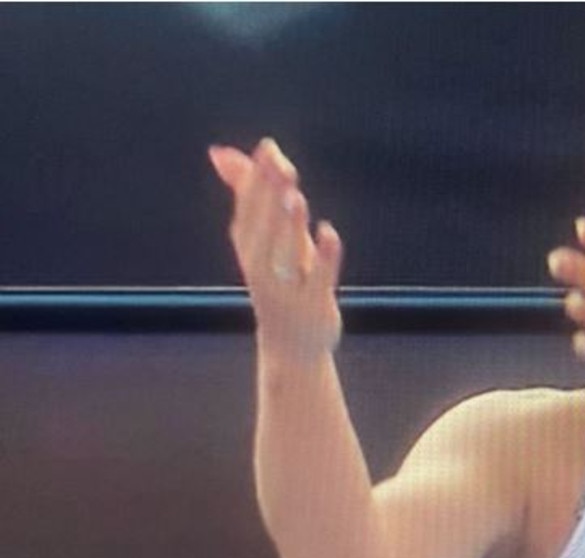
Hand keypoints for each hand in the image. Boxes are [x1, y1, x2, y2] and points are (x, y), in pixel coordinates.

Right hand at [208, 139, 342, 361]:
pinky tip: (329, 232)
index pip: (248, 210)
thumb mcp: (266, 239)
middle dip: (269, 197)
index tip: (268, 147)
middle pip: (262, 228)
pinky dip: (323, 256)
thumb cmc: (280, 282)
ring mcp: (288, 288)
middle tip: (279, 164)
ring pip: (285, 254)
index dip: (257, 179)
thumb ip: (247, 193)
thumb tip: (219, 151)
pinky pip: (319, 279)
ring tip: (294, 195)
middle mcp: (262, 267)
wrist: (289, 348)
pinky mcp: (314, 305)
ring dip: (289, 225)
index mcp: (250, 248)